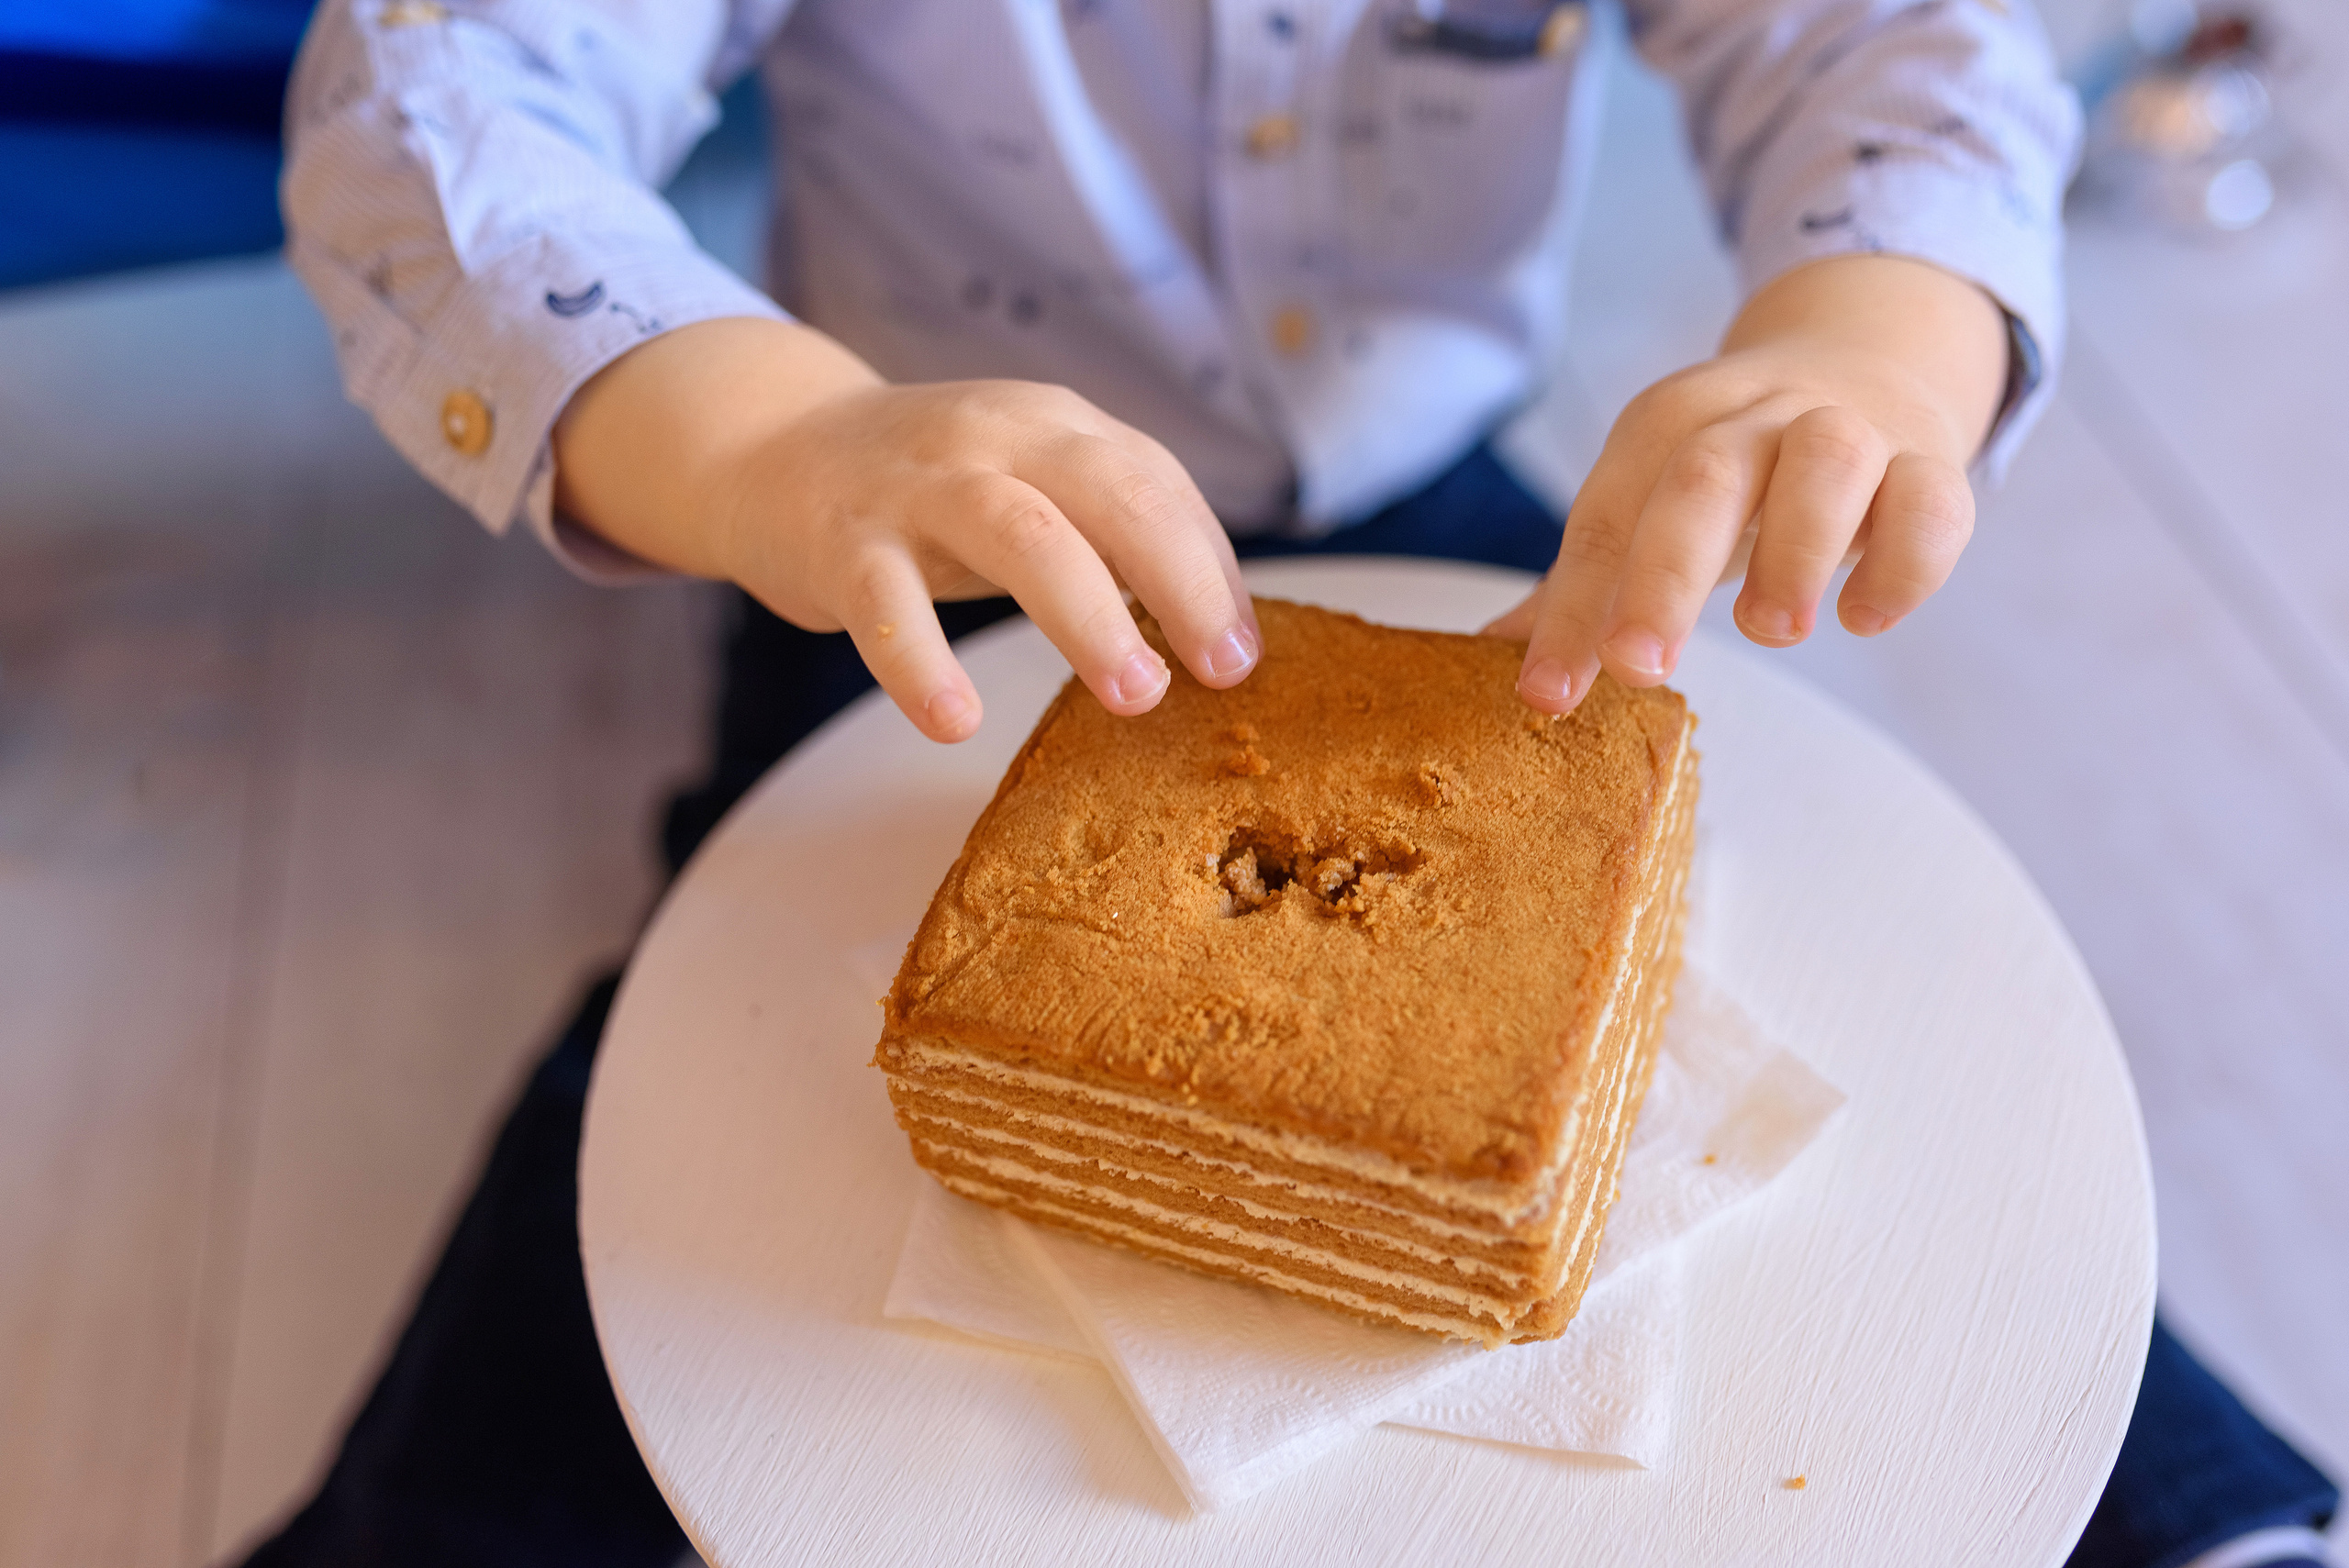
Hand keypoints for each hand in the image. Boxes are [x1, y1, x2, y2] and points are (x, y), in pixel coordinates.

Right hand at [554, 318, 1258, 741]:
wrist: (769, 446)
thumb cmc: (932, 490)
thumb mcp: (1031, 482)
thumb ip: (1115, 534)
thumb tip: (1224, 633)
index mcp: (1056, 426)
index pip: (1156, 484)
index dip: (1212, 568)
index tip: (1243, 658)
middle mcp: (996, 438)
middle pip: (1111, 493)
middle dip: (1180, 581)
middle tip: (1220, 673)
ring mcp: (917, 486)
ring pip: (1019, 534)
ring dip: (1087, 615)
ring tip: (1135, 695)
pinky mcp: (843, 541)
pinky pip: (886, 603)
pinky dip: (923, 664)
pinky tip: (955, 722)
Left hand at [1487, 255, 2008, 710]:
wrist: (1869, 362)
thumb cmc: (1742, 465)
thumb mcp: (1655, 502)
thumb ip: (1587, 578)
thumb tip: (1492, 651)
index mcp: (1669, 425)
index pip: (1608, 515)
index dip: (1571, 610)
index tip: (1543, 695)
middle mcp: (1756, 416)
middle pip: (1705, 477)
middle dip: (1663, 575)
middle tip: (1635, 666)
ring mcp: (1851, 431)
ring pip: (1827, 463)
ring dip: (1795, 549)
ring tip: (1770, 629)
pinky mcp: (1930, 463)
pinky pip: (1930, 500)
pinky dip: (1904, 561)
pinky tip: (1864, 618)